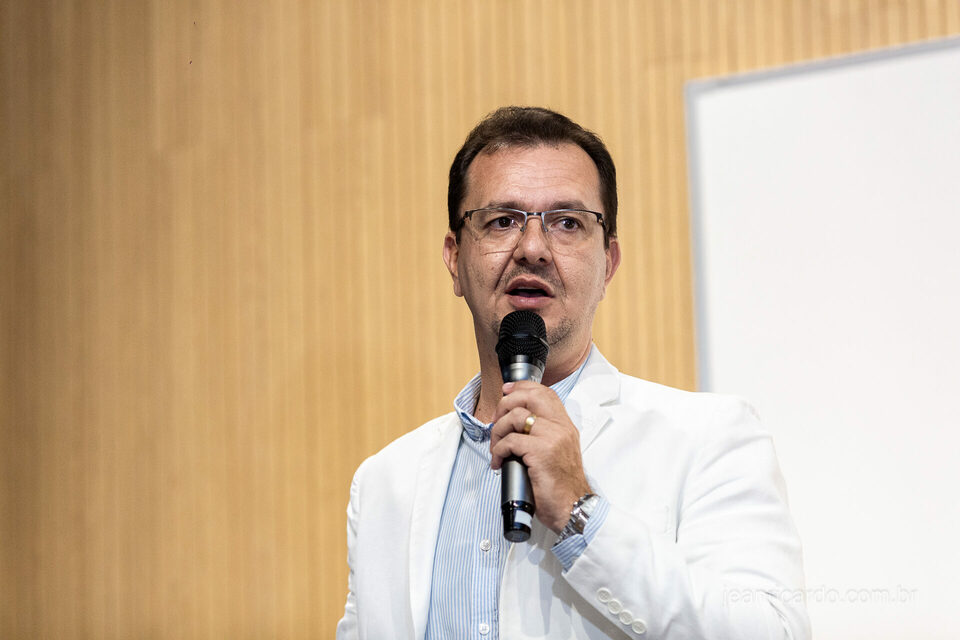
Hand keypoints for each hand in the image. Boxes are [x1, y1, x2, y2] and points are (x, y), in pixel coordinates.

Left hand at [489, 379, 591, 532]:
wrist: (573, 508)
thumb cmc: (561, 486)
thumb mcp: (557, 454)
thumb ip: (543, 436)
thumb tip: (514, 425)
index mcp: (565, 426)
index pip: (545, 393)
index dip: (522, 387)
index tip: (506, 392)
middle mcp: (561, 428)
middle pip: (530, 396)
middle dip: (505, 404)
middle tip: (496, 422)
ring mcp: (552, 438)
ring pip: (516, 417)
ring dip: (498, 431)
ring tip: (496, 447)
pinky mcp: (541, 452)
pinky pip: (511, 441)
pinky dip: (498, 450)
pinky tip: (499, 462)